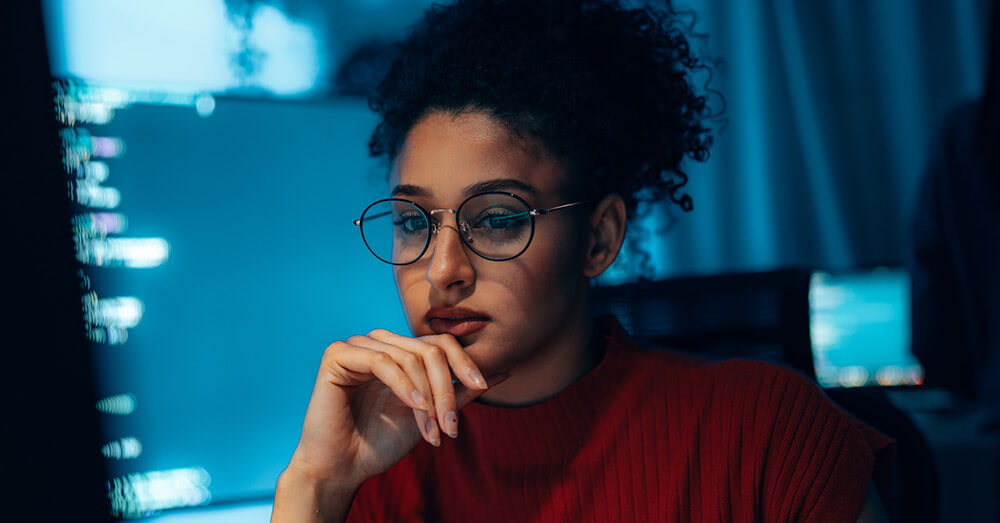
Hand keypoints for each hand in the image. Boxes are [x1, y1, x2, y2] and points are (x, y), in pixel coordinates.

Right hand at [283, 328, 509, 490]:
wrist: (344, 466)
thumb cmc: (382, 441)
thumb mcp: (431, 414)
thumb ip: (460, 392)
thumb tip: (501, 374)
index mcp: (399, 352)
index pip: (441, 343)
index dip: (465, 362)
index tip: (484, 386)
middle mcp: (379, 343)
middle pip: (429, 350)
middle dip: (446, 391)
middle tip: (451, 428)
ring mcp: (358, 346)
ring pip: (410, 357)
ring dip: (428, 396)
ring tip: (433, 430)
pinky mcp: (338, 355)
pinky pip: (382, 361)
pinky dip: (404, 386)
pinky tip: (415, 408)